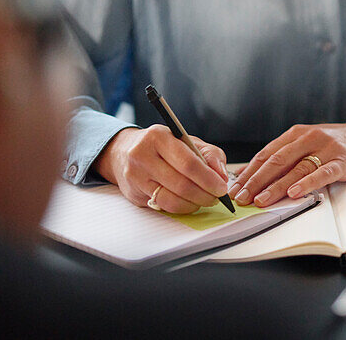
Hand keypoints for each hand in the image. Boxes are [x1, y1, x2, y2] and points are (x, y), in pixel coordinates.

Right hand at [93, 126, 228, 213]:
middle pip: (181, 184)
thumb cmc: (161, 146)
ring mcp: (136, 176)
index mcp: (158, 137)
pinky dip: (182, 207)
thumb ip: (209, 154)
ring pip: (171, 199)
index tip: (221, 187)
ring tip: (205, 199)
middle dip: (204, 194)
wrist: (124, 152)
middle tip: (216, 197)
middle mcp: (142, 155)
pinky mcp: (134, 193)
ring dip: (194, 204)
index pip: (188, 162)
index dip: (208, 178)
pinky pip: (163, 206)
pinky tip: (189, 202)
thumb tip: (221, 175)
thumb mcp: (187, 140)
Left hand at [229, 119, 345, 207]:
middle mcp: (308, 138)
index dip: (248, 172)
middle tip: (241, 197)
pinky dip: (307, 183)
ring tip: (261, 200)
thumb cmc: (336, 144)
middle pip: (276, 161)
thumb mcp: (308, 144)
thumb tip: (252, 174)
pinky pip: (322, 173)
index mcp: (296, 134)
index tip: (234, 187)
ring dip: (276, 186)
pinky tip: (296, 193)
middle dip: (256, 181)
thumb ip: (285, 157)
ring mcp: (326, 149)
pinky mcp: (343, 161)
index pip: (266, 154)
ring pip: (296, 169)